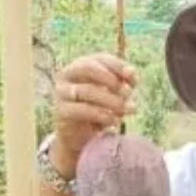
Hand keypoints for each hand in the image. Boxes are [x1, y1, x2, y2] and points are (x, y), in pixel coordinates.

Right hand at [51, 52, 137, 173]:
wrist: (81, 137)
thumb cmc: (100, 109)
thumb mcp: (115, 94)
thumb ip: (123, 82)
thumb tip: (131, 73)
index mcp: (83, 64)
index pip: (101, 58)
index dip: (119, 66)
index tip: (134, 80)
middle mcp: (68, 74)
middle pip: (88, 68)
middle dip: (111, 80)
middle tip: (128, 94)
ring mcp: (62, 92)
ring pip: (86, 90)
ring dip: (111, 100)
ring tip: (127, 110)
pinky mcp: (61, 111)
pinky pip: (81, 109)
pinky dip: (101, 115)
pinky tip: (114, 121)